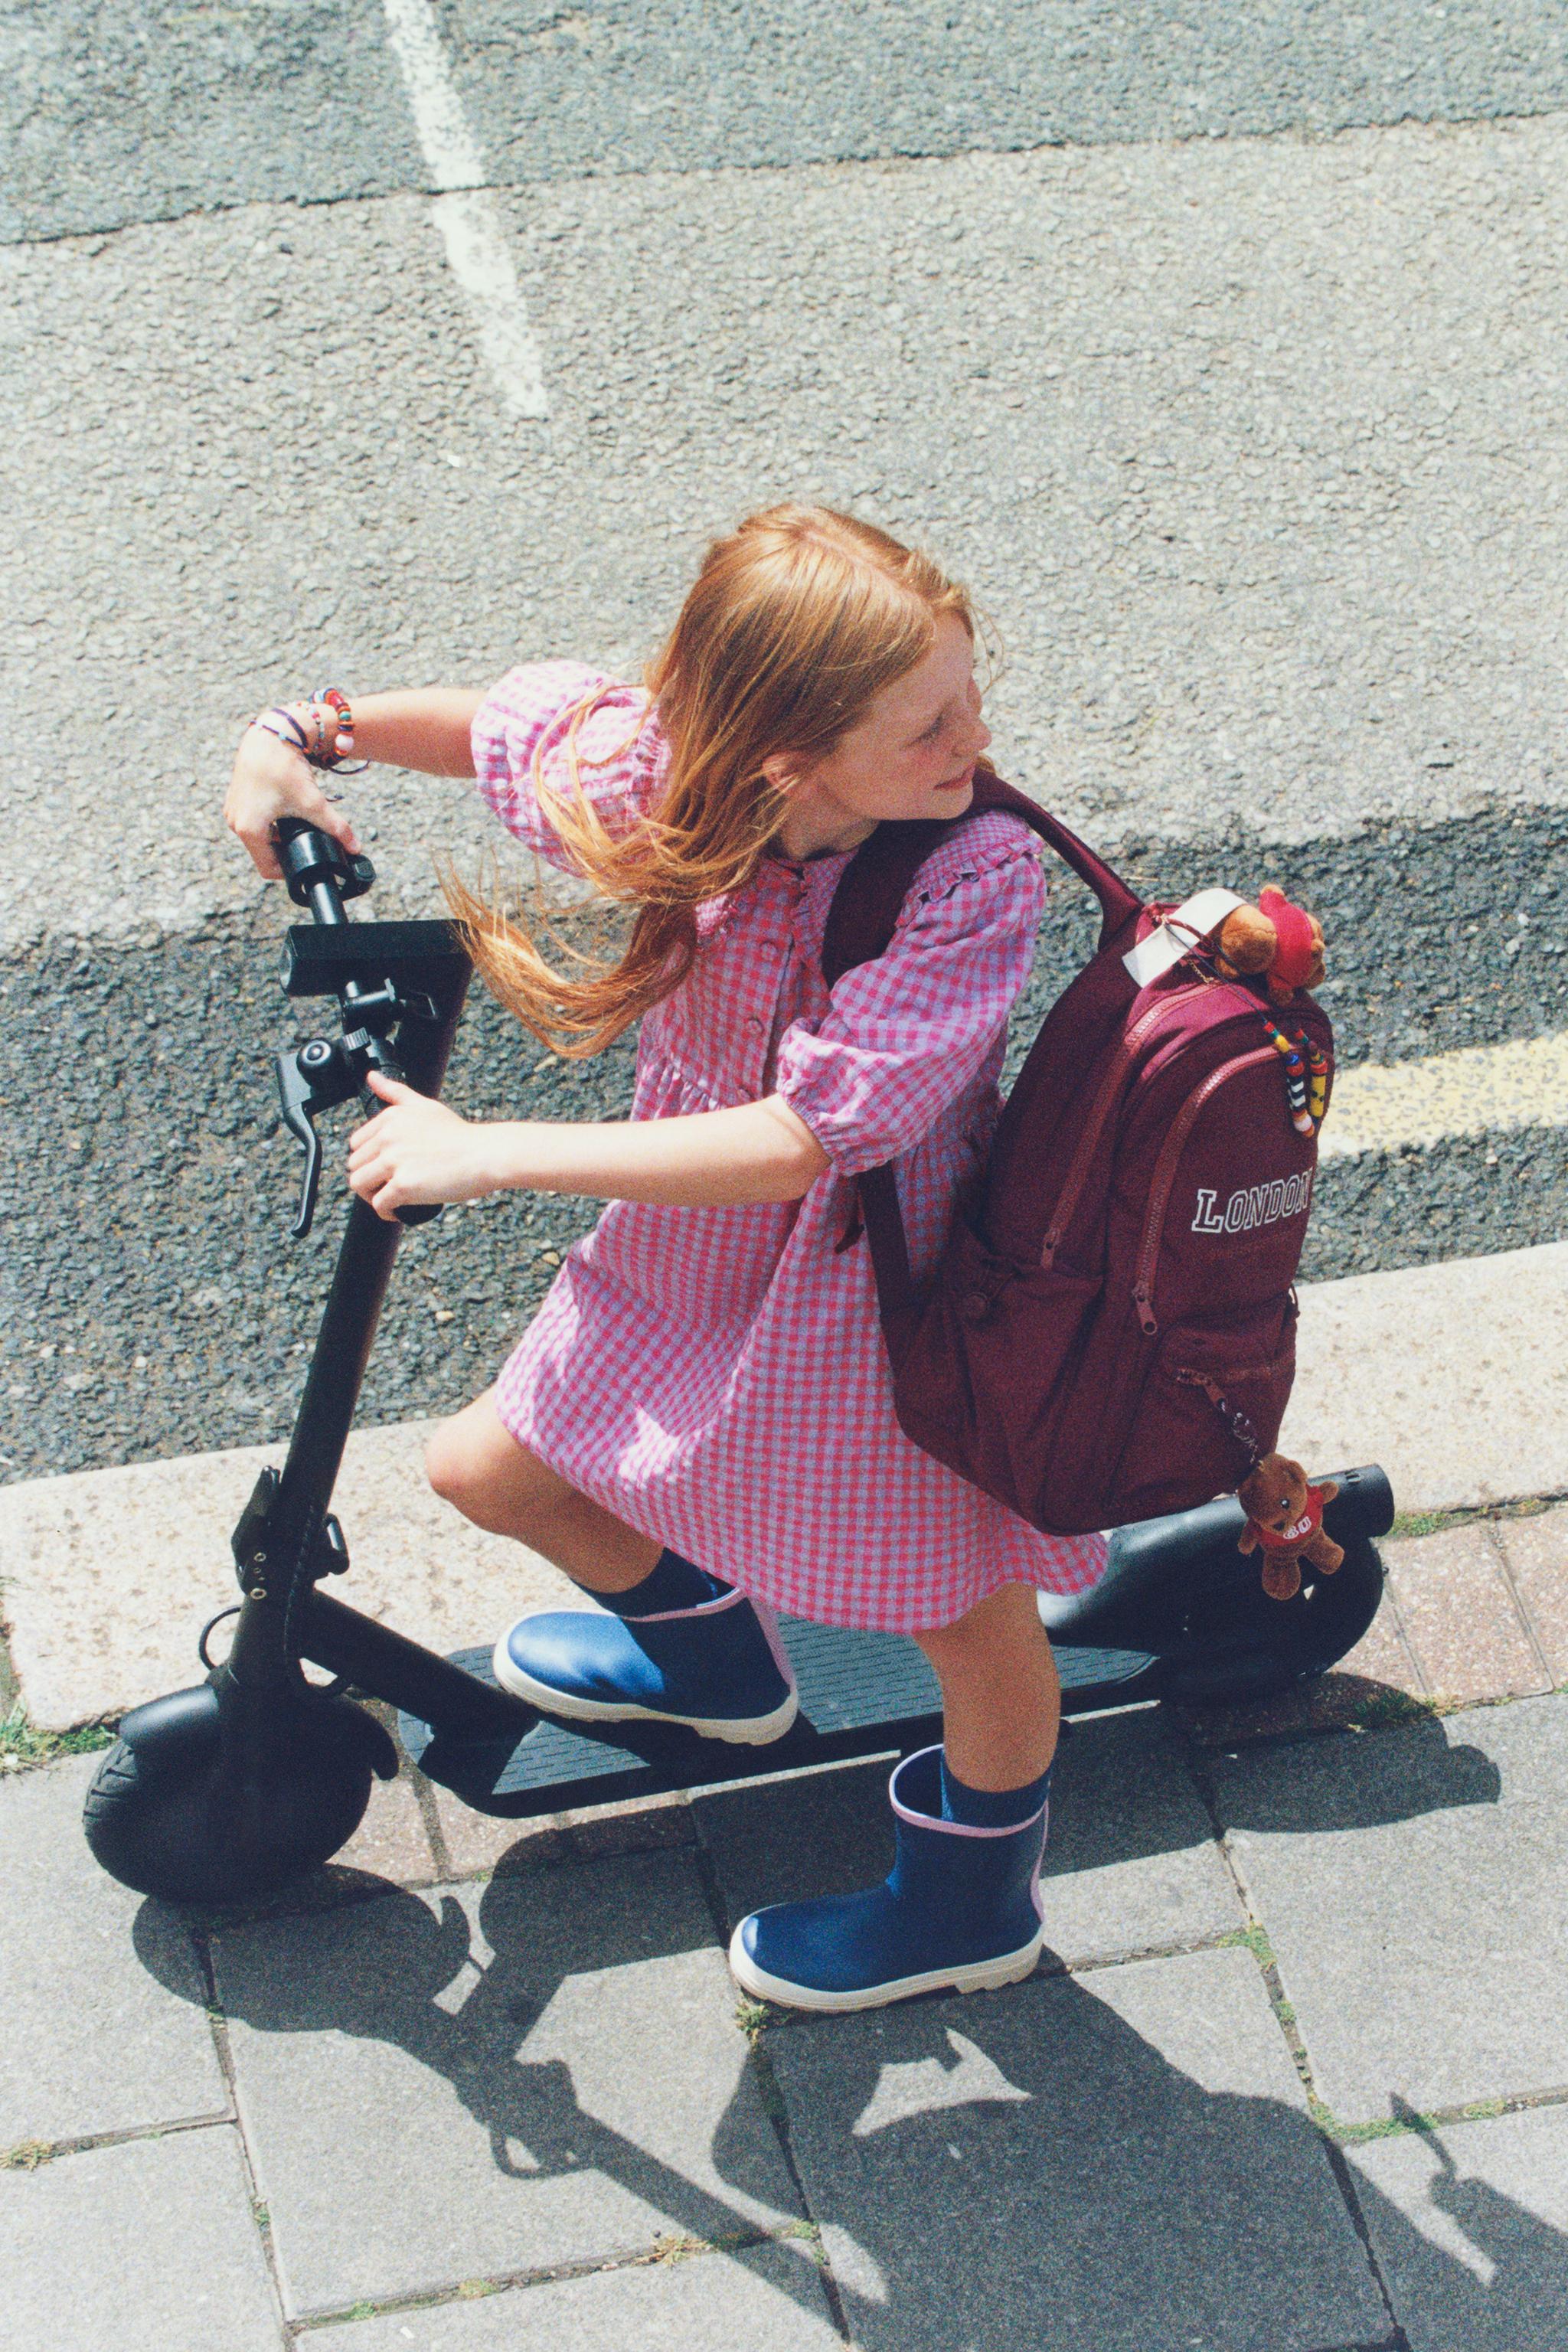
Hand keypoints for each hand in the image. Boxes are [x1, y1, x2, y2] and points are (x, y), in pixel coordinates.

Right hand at [225, 716, 360, 880]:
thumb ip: (335, 828)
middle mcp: (236, 823)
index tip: (306, 862)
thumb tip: (355, 847)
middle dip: (284, 852)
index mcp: (250, 830)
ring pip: (257, 838)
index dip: (289, 870)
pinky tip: (283, 813)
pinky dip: (267, 823)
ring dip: (276, 837)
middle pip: (263, 853)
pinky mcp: (235, 799)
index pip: (268, 868)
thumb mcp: (313, 802)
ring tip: (296, 827)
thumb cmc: (285, 767)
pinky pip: (251, 821)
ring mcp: (233, 811)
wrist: (270, 734)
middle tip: (305, 844)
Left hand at [346, 1073, 498, 1219]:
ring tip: (390, 1199)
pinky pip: (379, 1204)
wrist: (485, 1155)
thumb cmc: (459, 1135)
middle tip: (388, 1187)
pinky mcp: (403, 1185)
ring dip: (370, 1196)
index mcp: (390, 1118)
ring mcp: (394, 1161)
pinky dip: (385, 1212)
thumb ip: (395, 1091)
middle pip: (355, 1165)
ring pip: (359, 1184)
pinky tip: (397, 1212)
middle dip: (368, 1179)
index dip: (367, 1159)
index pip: (356, 1143)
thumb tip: (371, 1076)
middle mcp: (388, 1137)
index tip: (382, 1169)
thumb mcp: (425, 1105)